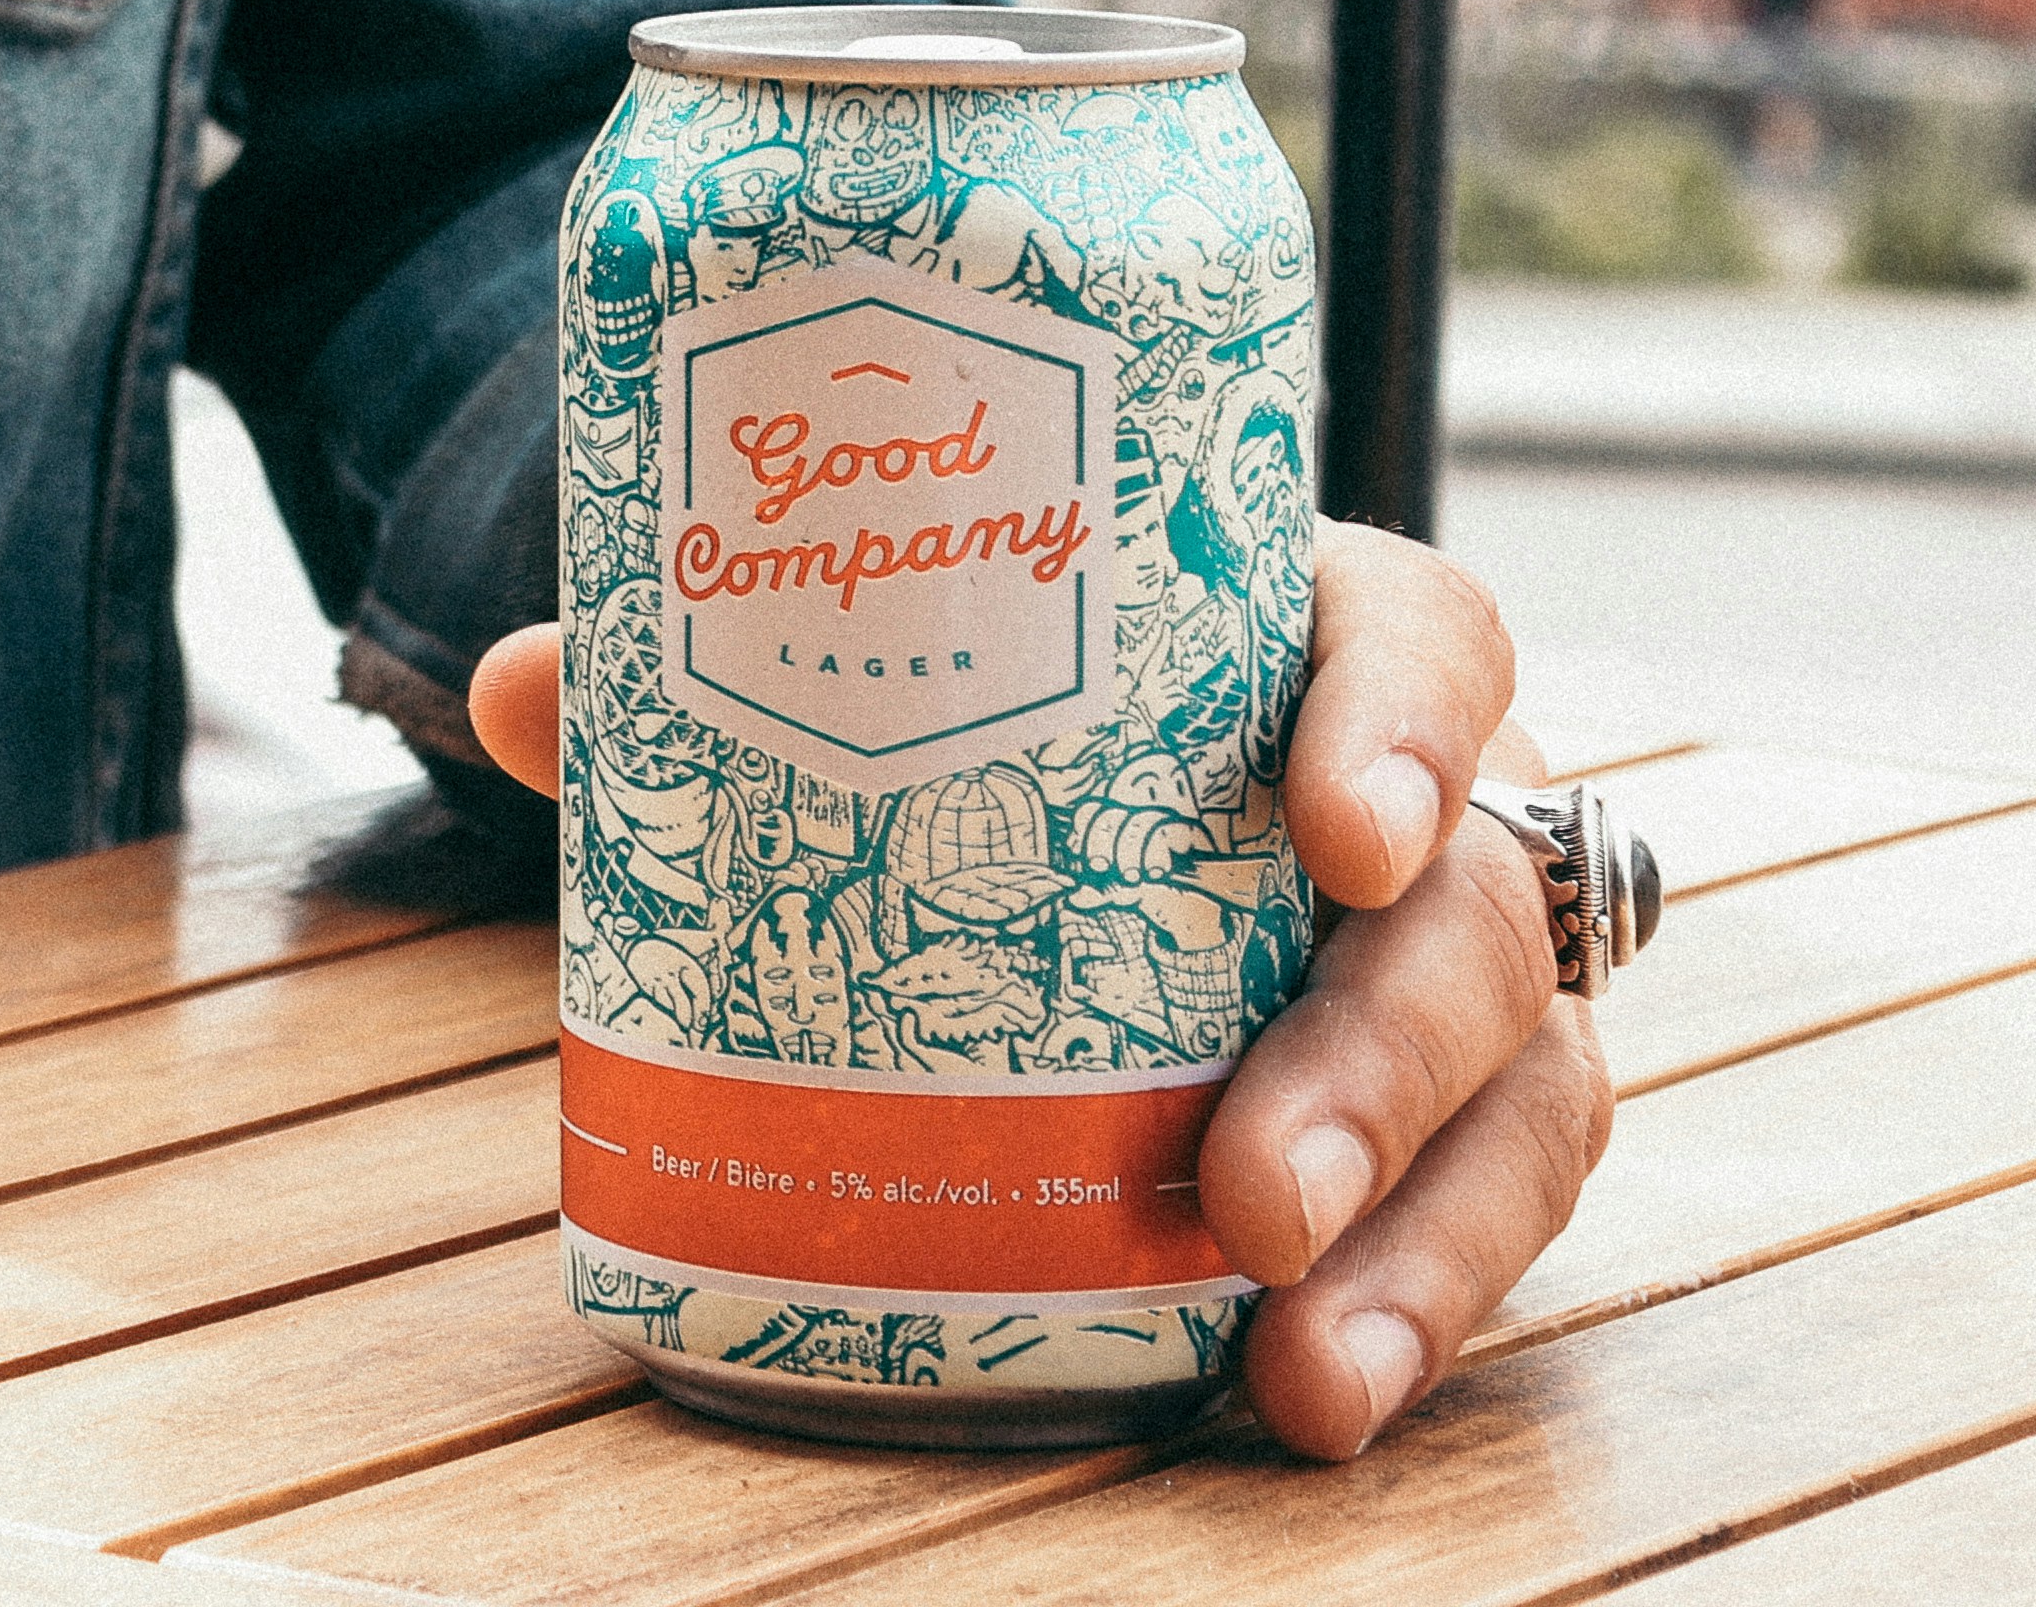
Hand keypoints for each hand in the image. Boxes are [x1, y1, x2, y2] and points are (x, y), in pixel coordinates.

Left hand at [467, 519, 1611, 1460]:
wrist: (1074, 800)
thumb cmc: (1010, 710)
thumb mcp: (895, 671)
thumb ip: (714, 671)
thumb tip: (518, 697)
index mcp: (1312, 645)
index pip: (1424, 638)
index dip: (1407, 722)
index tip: (1331, 828)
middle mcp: (1431, 812)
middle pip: (1470, 918)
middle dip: (1378, 1064)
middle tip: (1246, 1192)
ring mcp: (1458, 984)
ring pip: (1517, 1097)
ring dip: (1422, 1241)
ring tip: (1302, 1358)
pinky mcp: (1449, 1128)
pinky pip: (1478, 1218)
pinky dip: (1414, 1311)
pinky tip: (1314, 1397)